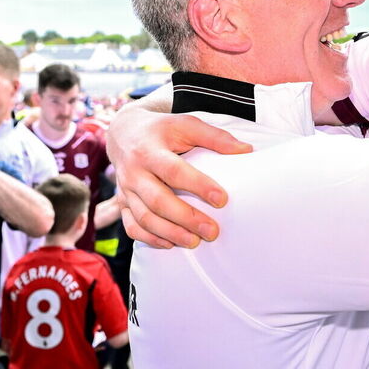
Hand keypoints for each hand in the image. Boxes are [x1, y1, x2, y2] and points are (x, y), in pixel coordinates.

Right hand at [107, 107, 250, 248]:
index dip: (198, 186)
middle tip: (212, 231)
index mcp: (149, 150)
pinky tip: (170, 244)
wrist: (123, 133)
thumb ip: (215, 137)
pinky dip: (150, 238)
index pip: (174, 171)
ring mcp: (126, 190)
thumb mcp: (186, 124)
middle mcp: (134, 172)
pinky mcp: (122, 202)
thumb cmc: (161, 130)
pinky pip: (132, 226)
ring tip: (195, 242)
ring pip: (144, 217)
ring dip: (170, 233)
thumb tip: (245, 150)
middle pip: (158, 200)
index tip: (222, 199)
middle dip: (186, 218)